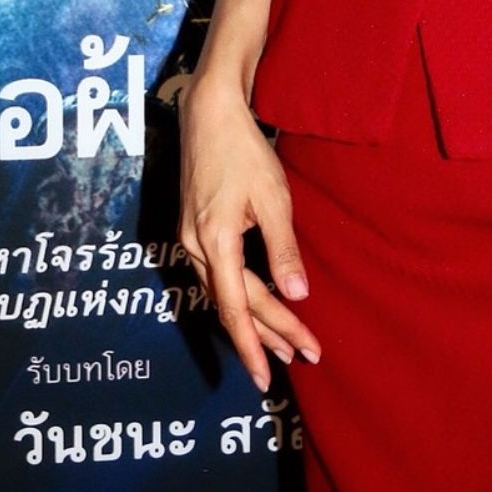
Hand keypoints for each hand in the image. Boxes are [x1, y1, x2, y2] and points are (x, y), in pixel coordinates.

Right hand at [177, 70, 322, 392]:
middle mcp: (195, 247)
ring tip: (283, 346)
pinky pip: (215, 277)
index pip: (237, 308)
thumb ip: (283, 248)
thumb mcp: (273, 197)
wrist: (207, 113)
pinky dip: (238, 297)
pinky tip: (254, 307)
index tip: (269, 378)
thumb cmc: (244, 150)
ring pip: (223, 293)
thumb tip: (298, 295)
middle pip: (233, 305)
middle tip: (302, 357)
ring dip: (253, 320)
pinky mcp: (192, 230)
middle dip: (267, 335)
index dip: (255, 345)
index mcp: (215, 241)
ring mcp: (189, 240)